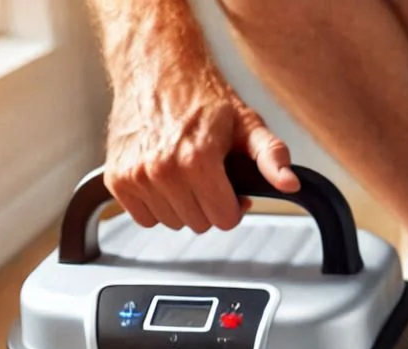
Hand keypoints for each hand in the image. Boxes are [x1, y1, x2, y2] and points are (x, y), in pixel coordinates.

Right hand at [104, 56, 299, 232]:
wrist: (154, 65)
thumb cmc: (202, 95)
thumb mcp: (247, 124)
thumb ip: (271, 156)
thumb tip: (290, 183)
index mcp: (197, 160)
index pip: (224, 220)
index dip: (234, 205)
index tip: (230, 186)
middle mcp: (163, 170)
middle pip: (200, 224)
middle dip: (209, 204)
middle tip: (207, 175)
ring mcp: (137, 175)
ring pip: (173, 223)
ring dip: (182, 205)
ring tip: (184, 172)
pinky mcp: (117, 179)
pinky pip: (144, 218)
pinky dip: (156, 204)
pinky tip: (163, 178)